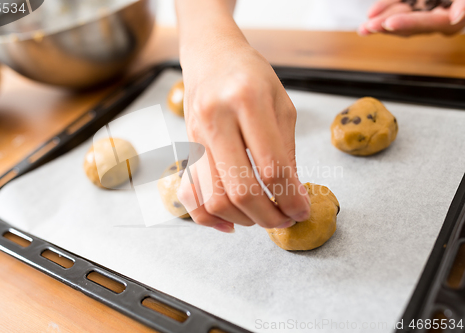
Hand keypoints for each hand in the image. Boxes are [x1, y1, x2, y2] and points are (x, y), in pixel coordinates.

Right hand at [177, 39, 310, 232]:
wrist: (211, 57)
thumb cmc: (251, 76)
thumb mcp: (281, 104)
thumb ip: (286, 151)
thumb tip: (293, 196)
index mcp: (248, 100)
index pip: (272, 167)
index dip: (291, 198)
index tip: (303, 210)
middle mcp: (216, 118)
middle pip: (241, 190)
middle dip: (270, 216)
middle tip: (286, 220)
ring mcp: (195, 135)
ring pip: (215, 199)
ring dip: (245, 220)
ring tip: (264, 217)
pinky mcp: (185, 149)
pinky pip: (190, 196)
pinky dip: (209, 219)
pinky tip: (231, 223)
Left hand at [359, 0, 464, 36]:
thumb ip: (463, 5)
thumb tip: (456, 17)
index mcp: (449, 20)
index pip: (428, 23)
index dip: (409, 23)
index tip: (390, 23)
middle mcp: (434, 20)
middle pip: (409, 26)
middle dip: (388, 26)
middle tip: (370, 26)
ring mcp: (422, 12)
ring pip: (398, 20)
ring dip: (379, 23)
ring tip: (364, 27)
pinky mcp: (413, 6)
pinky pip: (396, 8)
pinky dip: (382, 10)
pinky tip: (369, 15)